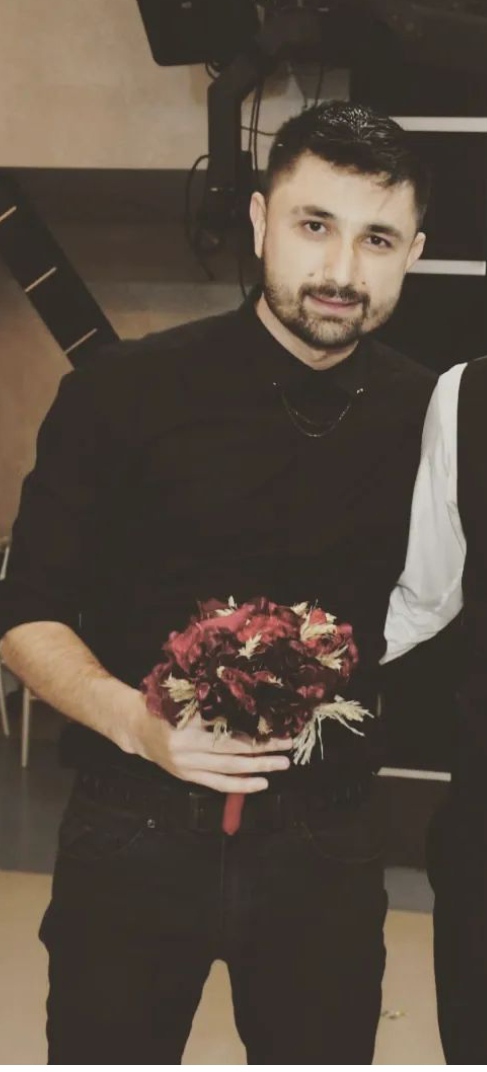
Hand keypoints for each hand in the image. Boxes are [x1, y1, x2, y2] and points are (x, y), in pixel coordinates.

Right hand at [126, 694, 291, 792]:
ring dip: (258, 767)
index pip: (226, 723)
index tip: (275, 721)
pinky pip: (218, 784)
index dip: (252, 724)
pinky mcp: (188, 777)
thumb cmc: (165, 707)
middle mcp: (187, 745)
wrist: (138, 730)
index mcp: (187, 720)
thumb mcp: (185, 698)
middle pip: (232, 748)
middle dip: (263, 748)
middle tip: (287, 743)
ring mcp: (187, 764)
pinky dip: (241, 786)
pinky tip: (262, 783)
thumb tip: (250, 701)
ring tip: (282, 764)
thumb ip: (210, 702)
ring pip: (229, 768)